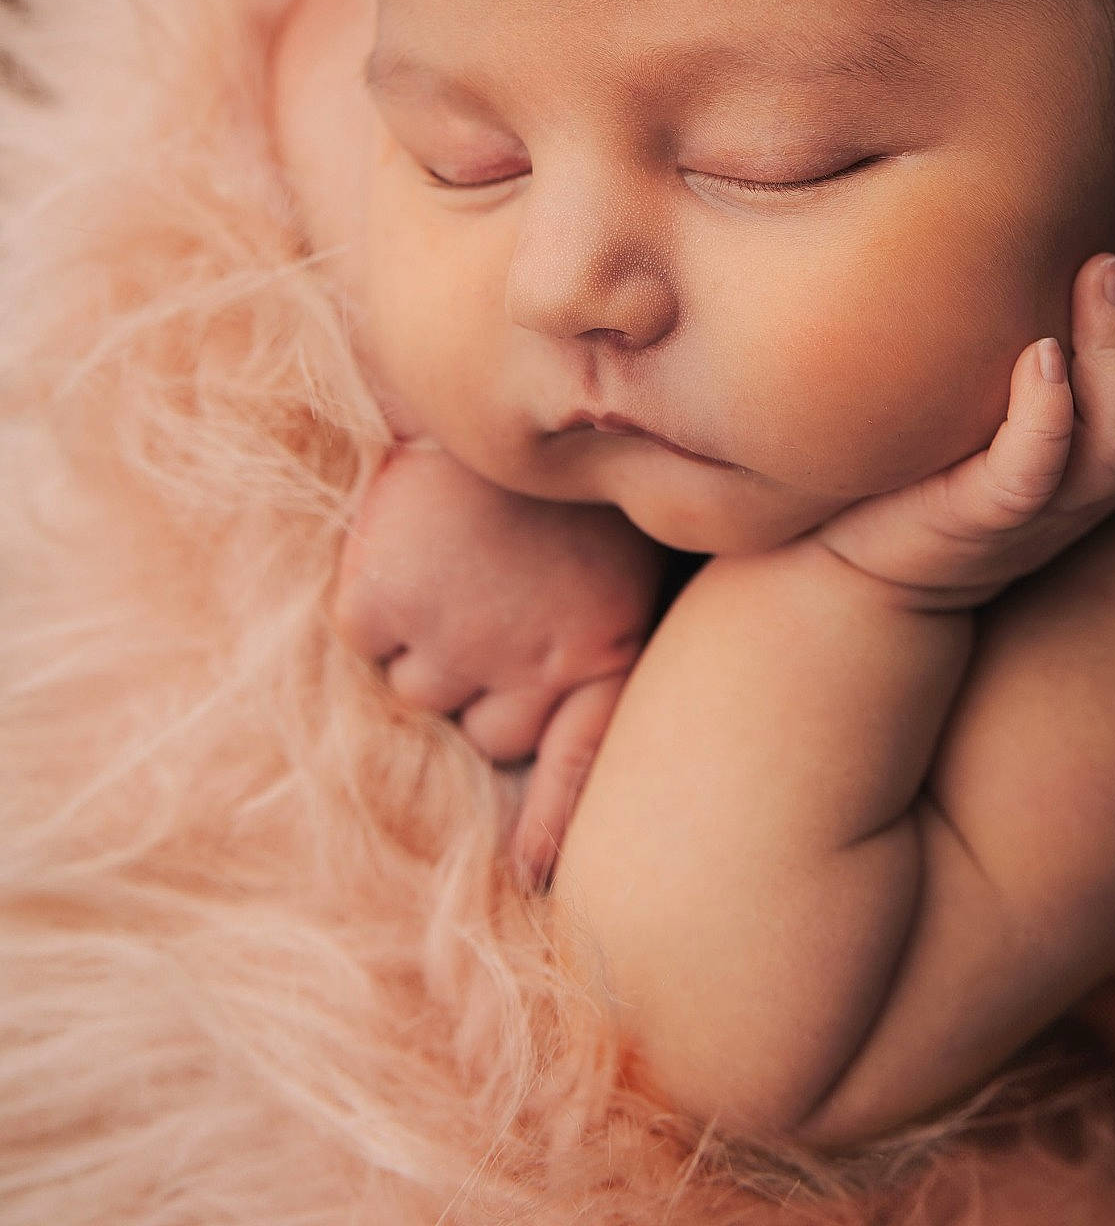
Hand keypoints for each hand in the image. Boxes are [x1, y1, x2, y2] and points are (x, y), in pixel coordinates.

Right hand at [332, 445, 663, 877]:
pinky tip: (413, 540)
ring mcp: (451, 637)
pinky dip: (377, 597)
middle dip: (489, 682)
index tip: (536, 877)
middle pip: (489, 733)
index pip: (580, 764)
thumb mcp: (620, 550)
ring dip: (431, 638)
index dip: (558, 824)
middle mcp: (529, 661)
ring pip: (421, 692)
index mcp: (603, 645)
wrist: (503, 366)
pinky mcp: (380, 603)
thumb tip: (579, 759)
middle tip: (501, 595)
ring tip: (461, 560)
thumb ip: (606, 636)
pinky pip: (365, 638)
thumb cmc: (564, 467)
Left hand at [812, 222, 1114, 606]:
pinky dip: (1048, 416)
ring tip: (1097, 270)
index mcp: (1101, 448)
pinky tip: (1040, 357)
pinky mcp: (982, 523)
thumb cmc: (925, 459)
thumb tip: (1028, 220)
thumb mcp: (986, 395)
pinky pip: (1034, 475)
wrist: (847, 566)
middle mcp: (1090, 482)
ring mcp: (1044, 508)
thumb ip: (1022, 333)